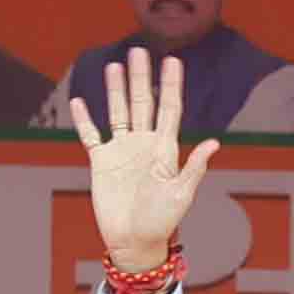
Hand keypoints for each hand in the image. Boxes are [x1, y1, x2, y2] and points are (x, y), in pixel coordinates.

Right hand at [68, 49, 222, 273]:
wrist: (134, 242)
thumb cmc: (162, 221)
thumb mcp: (181, 195)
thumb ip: (194, 167)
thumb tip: (214, 143)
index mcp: (165, 149)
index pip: (169, 109)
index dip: (171, 85)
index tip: (173, 61)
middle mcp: (143, 144)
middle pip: (142, 103)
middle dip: (141, 78)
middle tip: (139, 51)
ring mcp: (122, 152)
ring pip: (118, 112)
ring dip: (116, 90)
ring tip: (114, 66)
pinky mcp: (101, 163)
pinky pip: (91, 135)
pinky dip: (84, 120)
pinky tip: (79, 101)